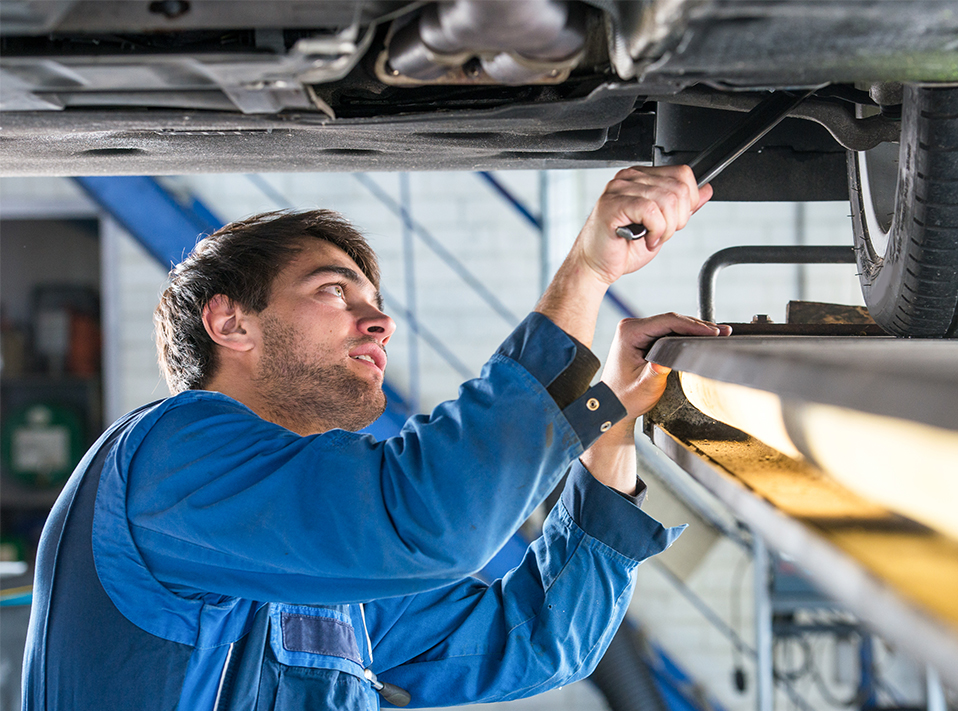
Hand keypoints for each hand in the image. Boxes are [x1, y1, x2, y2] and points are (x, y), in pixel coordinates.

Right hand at [534, 166, 709, 347]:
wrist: (595, 266)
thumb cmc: (621, 248)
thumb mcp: (661, 225)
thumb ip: (682, 207)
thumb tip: (705, 190)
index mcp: (641, 178)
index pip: (682, 174)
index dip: (689, 201)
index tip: (675, 222)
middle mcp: (629, 178)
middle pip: (678, 188)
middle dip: (678, 219)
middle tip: (661, 234)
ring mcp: (618, 189)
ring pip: (668, 200)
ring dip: (666, 228)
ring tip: (652, 238)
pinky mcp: (612, 204)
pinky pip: (651, 211)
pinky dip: (656, 230)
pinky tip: (645, 239)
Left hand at [579, 313, 729, 494]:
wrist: (612, 405)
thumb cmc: (624, 397)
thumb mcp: (644, 386)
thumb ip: (656, 372)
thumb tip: (667, 361)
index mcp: (629, 333)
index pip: (667, 322)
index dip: (693, 326)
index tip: (712, 332)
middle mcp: (631, 327)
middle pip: (671, 320)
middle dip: (698, 326)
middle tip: (722, 332)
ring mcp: (636, 330)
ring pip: (671, 324)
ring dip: (693, 329)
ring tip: (717, 333)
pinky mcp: (642, 337)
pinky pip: (667, 331)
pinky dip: (685, 334)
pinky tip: (701, 337)